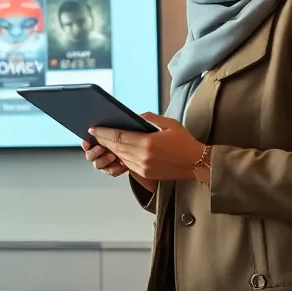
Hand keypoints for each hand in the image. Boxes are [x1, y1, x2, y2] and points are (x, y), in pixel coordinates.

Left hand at [91, 113, 205, 181]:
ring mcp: (143, 167)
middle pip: (116, 147)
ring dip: (110, 149)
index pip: (119, 137)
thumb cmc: (184, 142)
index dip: (104, 133)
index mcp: (147, 143)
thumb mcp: (169, 124)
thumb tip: (135, 116)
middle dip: (103, 140)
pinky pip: (128, 164)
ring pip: (120, 156)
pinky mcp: (146, 174)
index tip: (93, 128)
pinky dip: (120, 156)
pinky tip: (116, 150)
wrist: (197, 164)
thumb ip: (150, 118)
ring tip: (102, 141)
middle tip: (94, 133)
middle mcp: (143, 157)